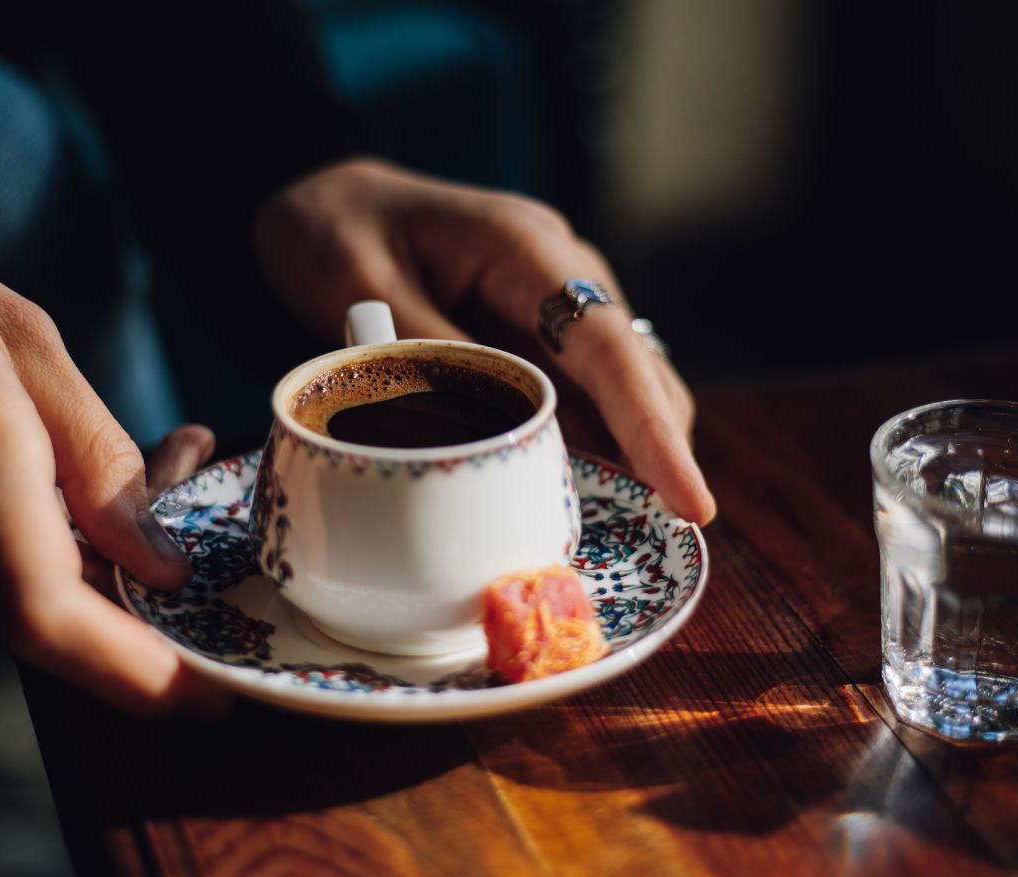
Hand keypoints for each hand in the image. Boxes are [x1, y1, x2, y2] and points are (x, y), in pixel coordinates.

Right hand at [0, 161, 225, 715]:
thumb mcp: (20, 337)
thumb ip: (97, 456)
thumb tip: (160, 565)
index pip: (51, 618)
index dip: (140, 675)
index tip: (213, 696)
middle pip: (59, 601)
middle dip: (145, 564)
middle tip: (191, 461)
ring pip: (25, 577)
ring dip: (92, 530)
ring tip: (129, 433)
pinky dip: (33, 522)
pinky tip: (45, 449)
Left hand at [253, 158, 715, 523]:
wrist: (326, 199)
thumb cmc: (335, 230)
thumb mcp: (356, 285)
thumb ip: (426, 355)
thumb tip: (488, 437)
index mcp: (524, 248)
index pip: (608, 346)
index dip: (652, 429)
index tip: (691, 501)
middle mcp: (563, 272)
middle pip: (640, 373)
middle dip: (659, 453)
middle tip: (657, 536)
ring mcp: (557, 303)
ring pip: (622, 389)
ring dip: (628, 455)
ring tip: (620, 526)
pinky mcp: (540, 334)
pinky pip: (582, 395)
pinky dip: (589, 443)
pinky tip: (575, 489)